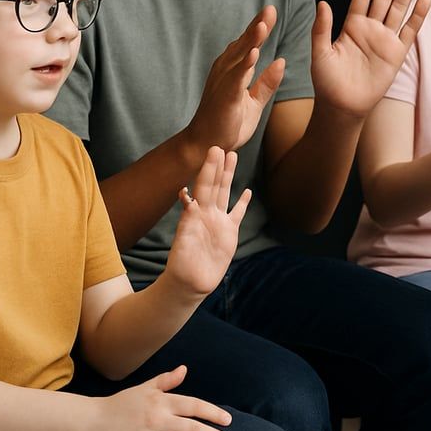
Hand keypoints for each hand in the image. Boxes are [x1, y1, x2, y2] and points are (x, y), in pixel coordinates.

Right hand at [99, 365, 231, 430]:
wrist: (92, 421)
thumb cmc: (121, 405)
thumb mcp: (144, 389)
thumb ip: (166, 381)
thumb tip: (185, 369)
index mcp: (160, 402)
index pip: (192, 405)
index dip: (211, 412)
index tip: (227, 419)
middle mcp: (156, 419)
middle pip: (189, 428)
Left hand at [164, 147, 251, 296]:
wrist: (190, 283)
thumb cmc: (182, 265)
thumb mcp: (182, 241)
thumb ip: (187, 219)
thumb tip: (187, 197)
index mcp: (196, 214)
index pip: (203, 186)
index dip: (207, 170)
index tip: (212, 152)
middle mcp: (207, 214)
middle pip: (214, 185)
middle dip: (217, 166)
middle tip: (221, 146)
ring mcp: (219, 222)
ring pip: (225, 193)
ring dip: (228, 176)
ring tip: (232, 157)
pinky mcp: (229, 233)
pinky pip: (237, 214)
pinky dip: (243, 203)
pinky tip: (248, 191)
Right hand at [185, 6, 285, 155]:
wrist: (207, 145)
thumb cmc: (227, 123)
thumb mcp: (254, 102)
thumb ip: (266, 83)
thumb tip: (281, 61)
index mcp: (233, 70)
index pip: (248, 44)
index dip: (259, 27)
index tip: (271, 11)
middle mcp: (226, 71)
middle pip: (244, 44)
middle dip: (257, 25)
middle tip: (270, 8)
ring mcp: (224, 83)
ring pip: (239, 56)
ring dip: (251, 40)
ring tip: (264, 24)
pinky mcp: (225, 97)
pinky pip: (235, 78)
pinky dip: (244, 65)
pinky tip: (254, 53)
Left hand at [311, 0, 430, 118]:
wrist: (342, 107)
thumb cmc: (326, 81)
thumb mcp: (319, 53)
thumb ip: (322, 28)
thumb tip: (323, 3)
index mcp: (351, 26)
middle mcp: (370, 29)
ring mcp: (385, 40)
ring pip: (398, 9)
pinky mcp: (396, 54)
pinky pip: (409, 32)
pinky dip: (417, 17)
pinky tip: (424, 0)